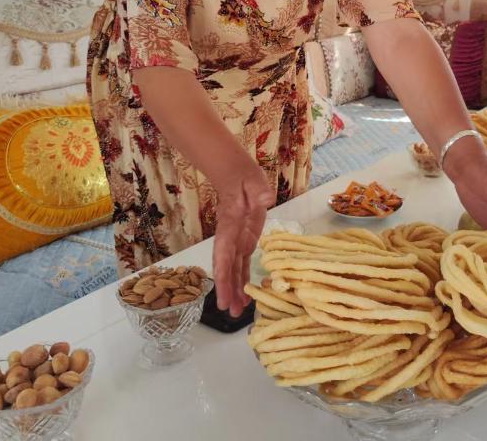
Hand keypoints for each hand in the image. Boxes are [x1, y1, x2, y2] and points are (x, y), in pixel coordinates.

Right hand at [211, 163, 275, 316]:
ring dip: (235, 290)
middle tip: (230, 312)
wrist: (238, 175)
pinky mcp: (245, 242)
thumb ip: (259, 191)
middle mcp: (230, 238)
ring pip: (233, 270)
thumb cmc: (245, 178)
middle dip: (226, 290)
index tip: (221, 296)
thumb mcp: (254, 182)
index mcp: (230, 227)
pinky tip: (246, 296)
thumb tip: (265, 198)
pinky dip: (243, 281)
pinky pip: (242, 265)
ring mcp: (236, 241)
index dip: (223, 277)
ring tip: (238, 312)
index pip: (224, 256)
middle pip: (226, 268)